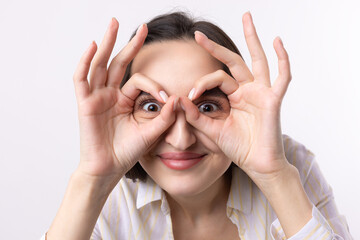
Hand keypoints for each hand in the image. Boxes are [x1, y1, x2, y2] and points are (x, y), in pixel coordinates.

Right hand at [73, 19, 175, 178]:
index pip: (139, 81)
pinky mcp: (84, 103)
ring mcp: (96, 97)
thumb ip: (164, 116)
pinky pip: (82, 79)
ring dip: (108, 43)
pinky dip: (85, 62)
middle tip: (142, 27)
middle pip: (118, 63)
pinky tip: (94, 45)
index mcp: (124, 100)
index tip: (167, 96)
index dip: (154, 85)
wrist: (109, 169)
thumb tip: (177, 98)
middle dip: (129, 44)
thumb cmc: (127, 152)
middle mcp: (109, 95)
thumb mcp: (150, 132)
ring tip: (115, 24)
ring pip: (100, 64)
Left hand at [180, 12, 291, 183]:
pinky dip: (282, 60)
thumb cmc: (238, 147)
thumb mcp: (212, 130)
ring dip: (252, 38)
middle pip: (233, 61)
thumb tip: (178, 99)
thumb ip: (195, 116)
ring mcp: (261, 92)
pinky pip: (282, 77)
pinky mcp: (273, 100)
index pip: (216, 78)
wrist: (256, 164)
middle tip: (198, 34)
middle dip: (217, 47)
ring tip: (246, 17)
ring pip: (257, 60)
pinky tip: (277, 42)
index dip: (202, 82)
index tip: (191, 94)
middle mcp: (247, 90)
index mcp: (233, 96)